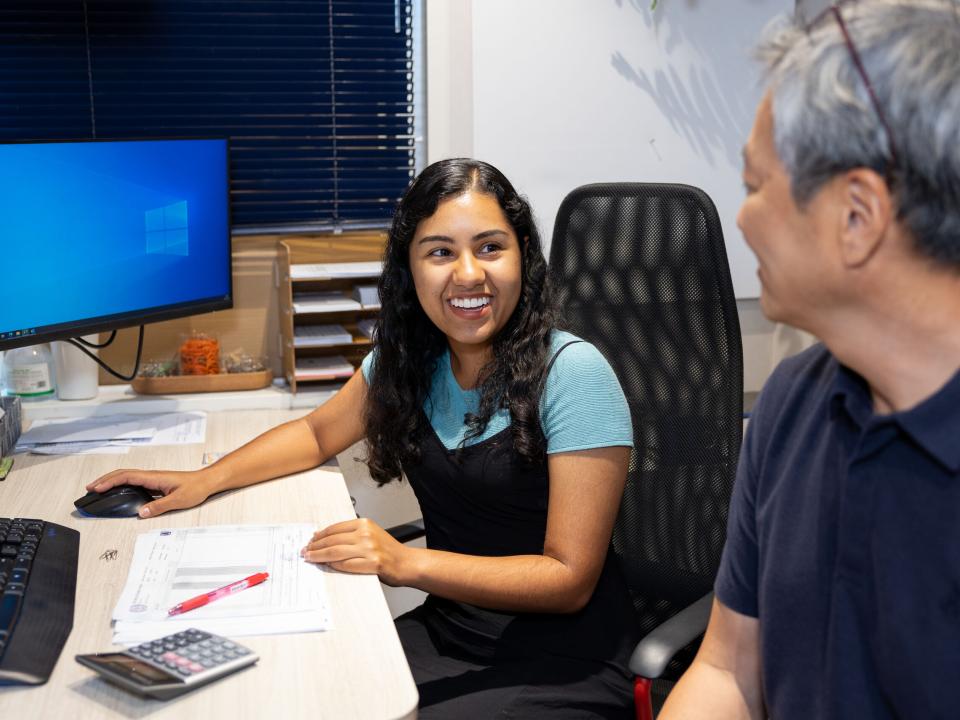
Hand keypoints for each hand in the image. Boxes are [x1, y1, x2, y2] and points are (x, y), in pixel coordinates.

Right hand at [85, 468, 214, 517]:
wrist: (206, 482)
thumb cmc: (195, 488)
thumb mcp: (178, 500)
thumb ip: (159, 506)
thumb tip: (141, 512)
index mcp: (154, 478)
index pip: (127, 477)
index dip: (110, 482)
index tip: (96, 488)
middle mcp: (151, 476)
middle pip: (122, 474)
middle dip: (104, 480)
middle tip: (89, 488)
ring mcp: (152, 479)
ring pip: (127, 477)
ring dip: (111, 481)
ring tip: (97, 489)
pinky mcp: (155, 484)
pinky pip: (134, 482)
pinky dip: (121, 484)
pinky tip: (117, 492)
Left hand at [301, 518, 412, 585]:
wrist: (406, 563)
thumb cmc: (388, 550)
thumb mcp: (370, 534)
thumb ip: (350, 534)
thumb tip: (323, 536)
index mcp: (364, 524)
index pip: (335, 529)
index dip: (319, 536)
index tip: (310, 541)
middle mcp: (366, 534)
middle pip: (332, 540)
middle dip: (315, 547)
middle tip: (305, 551)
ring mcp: (369, 549)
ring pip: (336, 552)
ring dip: (319, 556)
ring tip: (311, 558)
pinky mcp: (372, 564)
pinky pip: (346, 565)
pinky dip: (334, 565)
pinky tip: (327, 565)